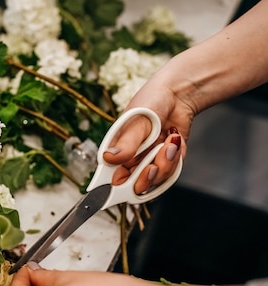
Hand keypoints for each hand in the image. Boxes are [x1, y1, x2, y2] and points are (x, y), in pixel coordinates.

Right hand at [104, 79, 192, 193]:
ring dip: (165, 164)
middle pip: (134, 187)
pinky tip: (174, 142)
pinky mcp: (165, 163)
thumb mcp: (135, 122)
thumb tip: (109, 158)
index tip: (122, 189)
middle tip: (152, 166)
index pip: (109, 180)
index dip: (115, 189)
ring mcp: (148, 163)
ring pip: (155, 181)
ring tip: (168, 143)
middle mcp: (130, 161)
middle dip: (147, 177)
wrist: (177, 95)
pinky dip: (175, 159)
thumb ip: (125, 143)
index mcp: (115, 154)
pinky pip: (172, 173)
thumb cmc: (150, 103)